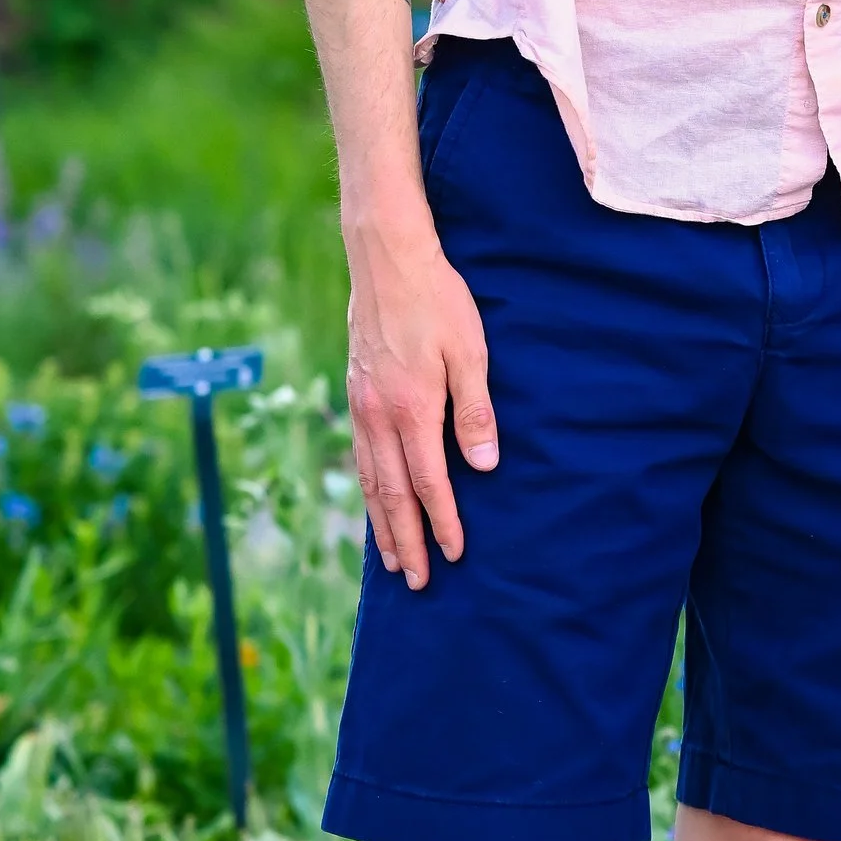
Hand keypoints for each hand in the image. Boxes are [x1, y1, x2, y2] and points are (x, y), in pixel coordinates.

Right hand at [345, 216, 498, 584]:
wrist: (386, 259)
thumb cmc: (437, 300)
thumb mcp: (469, 351)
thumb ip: (475, 412)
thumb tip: (484, 467)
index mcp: (412, 409)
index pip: (430, 482)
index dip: (443, 522)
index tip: (455, 554)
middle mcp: (379, 416)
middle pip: (392, 494)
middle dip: (407, 540)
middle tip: (418, 581)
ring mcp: (362, 406)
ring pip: (370, 480)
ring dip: (383, 523)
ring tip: (393, 559)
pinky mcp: (356, 394)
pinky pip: (361, 457)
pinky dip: (368, 490)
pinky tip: (376, 502)